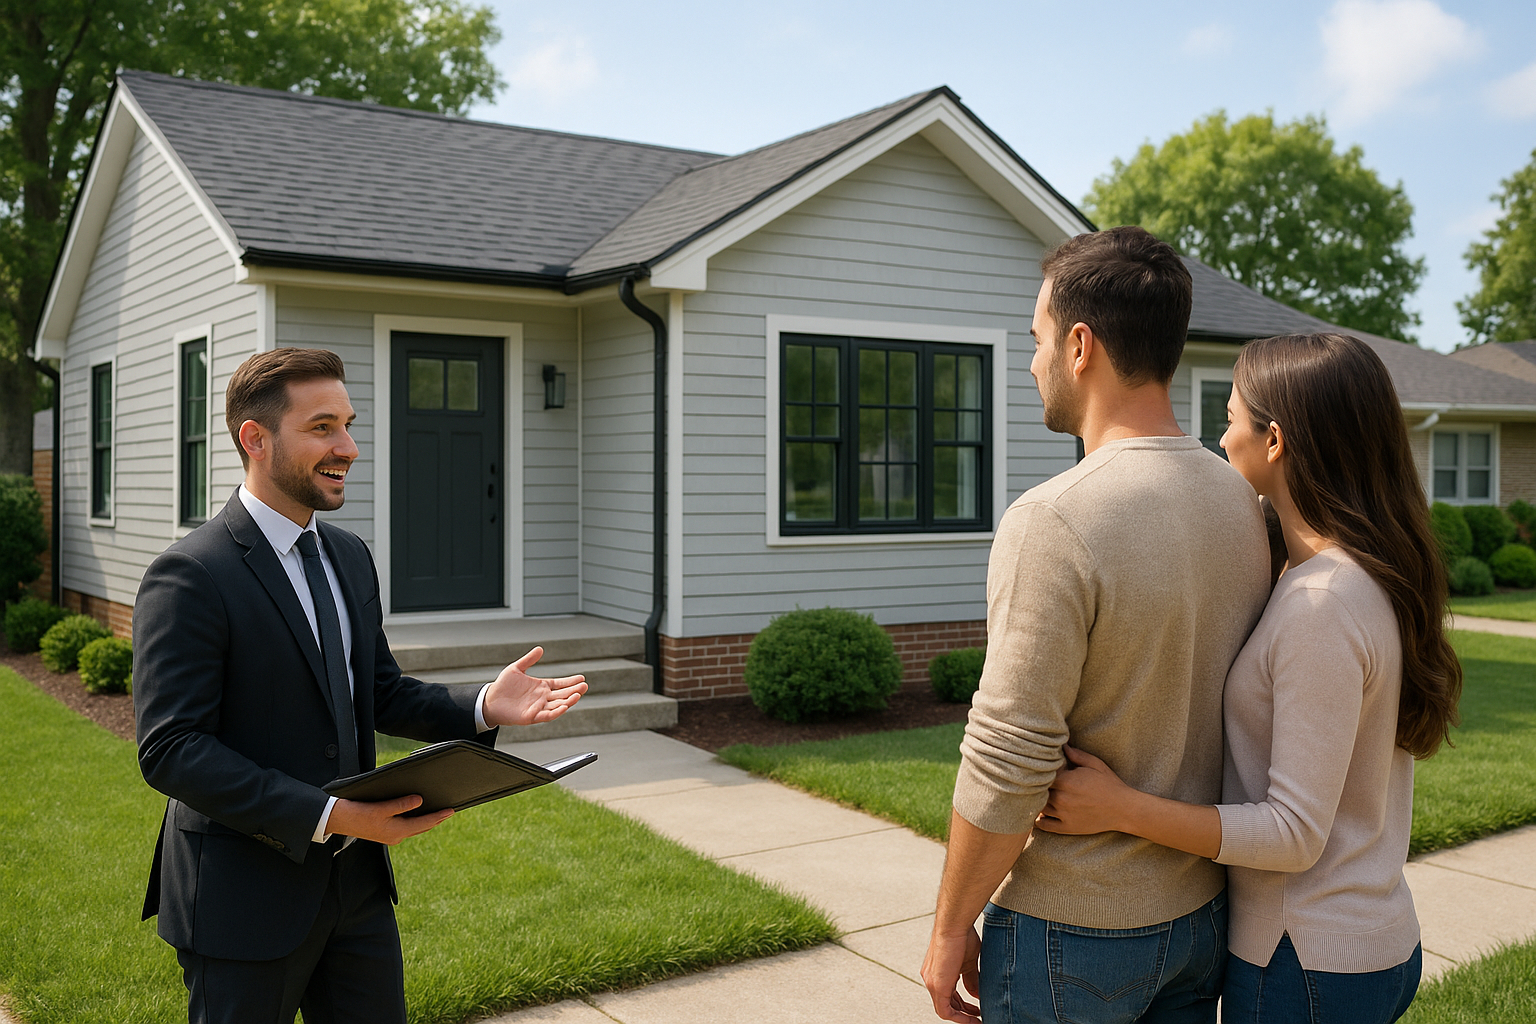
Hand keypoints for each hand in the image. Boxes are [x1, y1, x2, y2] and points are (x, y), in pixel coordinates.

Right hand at [326, 794, 451, 844]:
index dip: (439, 816)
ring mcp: (390, 836)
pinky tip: (417, 814)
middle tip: (449, 811)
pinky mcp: (385, 832)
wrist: (338, 820)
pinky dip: (415, 821)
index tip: (451, 810)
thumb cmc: (358, 814)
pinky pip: (406, 827)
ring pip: (414, 828)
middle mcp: (396, 836)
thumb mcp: (381, 808)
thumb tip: (420, 801)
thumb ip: (401, 805)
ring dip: (426, 821)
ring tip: (438, 813)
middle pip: (422, 827)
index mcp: (396, 832)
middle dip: (436, 820)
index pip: (424, 823)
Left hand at [481, 646, 587, 727]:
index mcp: (541, 686)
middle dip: (574, 690)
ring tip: (578, 695)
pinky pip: (547, 715)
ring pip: (558, 705)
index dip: (571, 681)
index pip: (560, 684)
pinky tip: (564, 706)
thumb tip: (540, 649)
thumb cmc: (502, 686)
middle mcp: (542, 698)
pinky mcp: (532, 716)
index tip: (581, 678)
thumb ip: (529, 660)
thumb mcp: (516, 668)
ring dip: (569, 701)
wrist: (489, 701)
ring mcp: (538, 707)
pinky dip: (557, 712)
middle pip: (562, 694)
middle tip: (585, 686)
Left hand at [921, 925, 981, 1022]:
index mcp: (937, 972)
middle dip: (964, 1012)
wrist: (955, 925)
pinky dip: (959, 1017)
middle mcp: (931, 978)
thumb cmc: (962, 935)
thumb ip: (971, 980)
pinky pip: (944, 1011)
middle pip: (947, 1003)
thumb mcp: (968, 963)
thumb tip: (977, 995)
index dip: (963, 1004)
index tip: (976, 1008)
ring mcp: (932, 983)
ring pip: (945, 1009)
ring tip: (977, 1020)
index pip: (948, 994)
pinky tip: (972, 1019)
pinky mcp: (937, 986)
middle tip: (978, 1016)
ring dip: (963, 1017)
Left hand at [1035, 745, 1131, 835]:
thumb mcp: (1095, 764)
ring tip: (1039, 795)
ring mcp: (1063, 815)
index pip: (1041, 773)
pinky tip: (1040, 813)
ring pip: (1038, 806)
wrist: (1124, 809)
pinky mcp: (1066, 828)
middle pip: (1037, 789)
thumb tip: (1062, 744)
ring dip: (1037, 800)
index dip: (1042, 769)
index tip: (1046, 768)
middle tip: (1040, 781)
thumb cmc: (1110, 784)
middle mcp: (1061, 798)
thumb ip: (1076, 754)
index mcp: (1067, 781)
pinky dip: (1038, 819)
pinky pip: (1043, 825)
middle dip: (1038, 784)